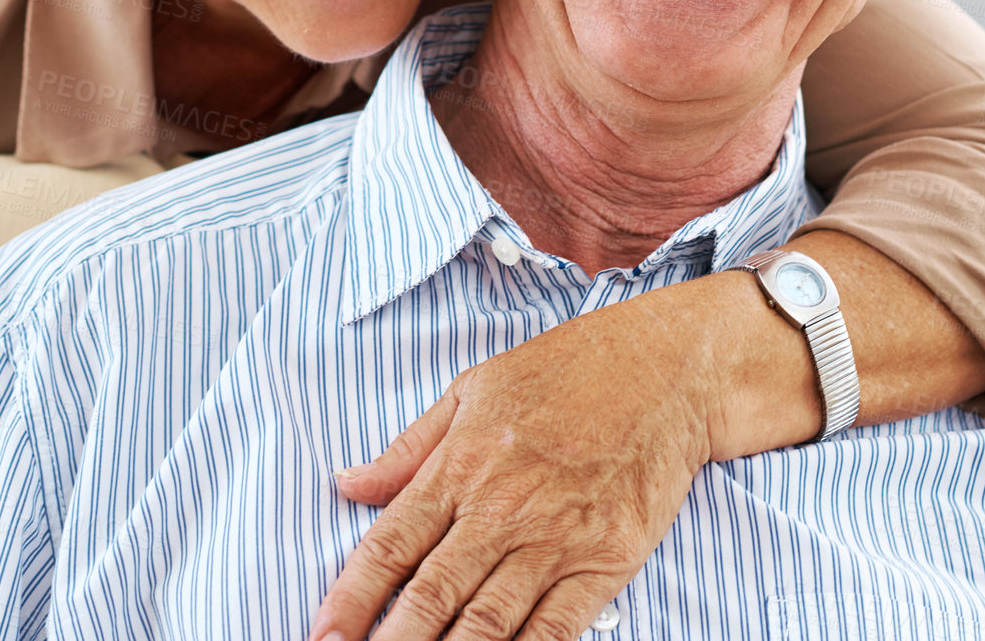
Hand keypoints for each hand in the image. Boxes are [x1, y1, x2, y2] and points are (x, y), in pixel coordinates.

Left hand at [307, 282, 734, 640]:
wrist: (664, 370)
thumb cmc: (565, 371)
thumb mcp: (473, 390)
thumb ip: (409, 448)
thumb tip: (347, 483)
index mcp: (462, 463)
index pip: (391, 543)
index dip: (351, 596)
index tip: (321, 634)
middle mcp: (501, 508)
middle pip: (431, 595)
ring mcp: (554, 540)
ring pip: (485, 625)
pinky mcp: (603, 563)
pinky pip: (553, 631)